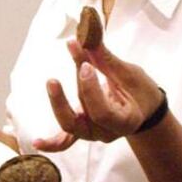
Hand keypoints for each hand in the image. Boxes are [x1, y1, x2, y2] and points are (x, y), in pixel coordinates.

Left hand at [32, 39, 163, 151]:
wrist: (144, 110)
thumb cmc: (140, 92)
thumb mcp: (129, 74)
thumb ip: (105, 60)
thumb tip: (84, 38)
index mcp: (125, 121)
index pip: (102, 112)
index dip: (91, 90)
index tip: (85, 66)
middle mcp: (106, 133)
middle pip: (82, 118)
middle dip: (73, 93)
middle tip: (70, 68)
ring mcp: (92, 134)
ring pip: (70, 124)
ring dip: (59, 103)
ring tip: (52, 81)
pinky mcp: (81, 131)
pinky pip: (64, 141)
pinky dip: (51, 143)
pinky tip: (36, 142)